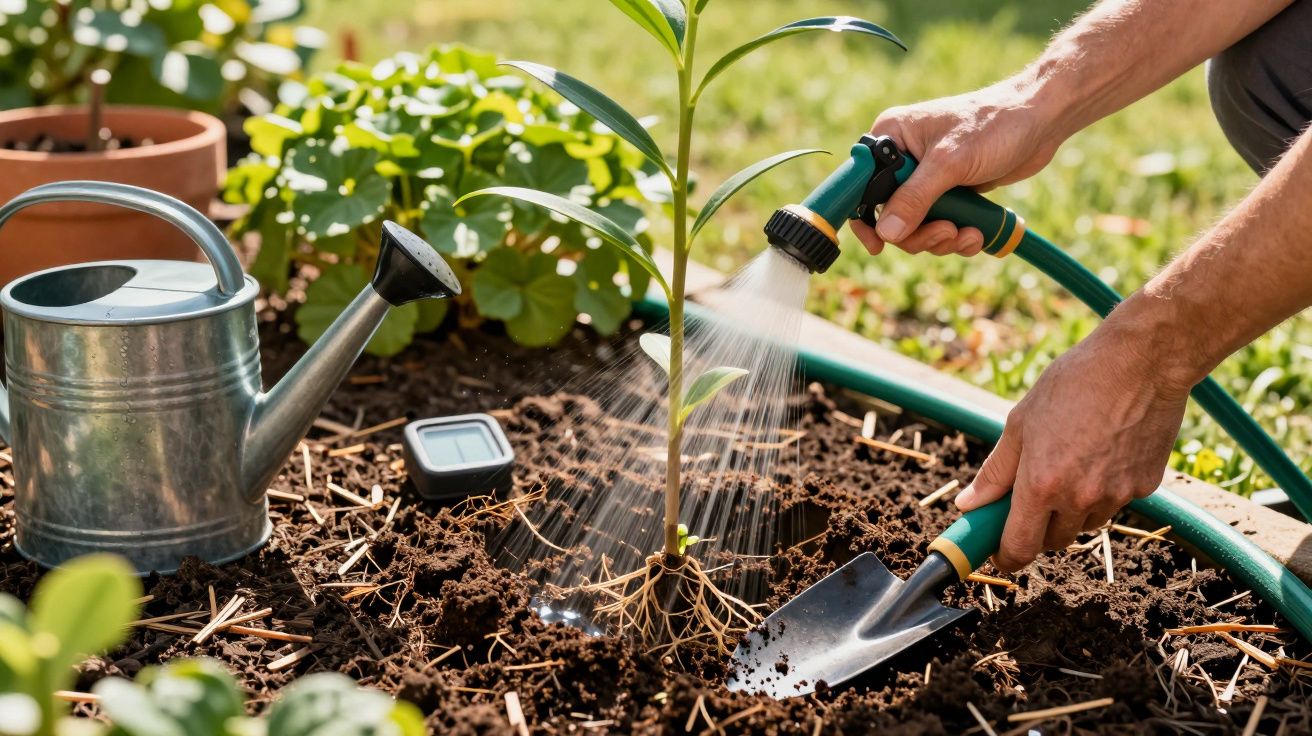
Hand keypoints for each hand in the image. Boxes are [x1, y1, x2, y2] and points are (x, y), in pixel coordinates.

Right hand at [853, 78, 1065, 256]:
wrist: (1040, 120)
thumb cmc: (994, 124)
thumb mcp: (950, 162)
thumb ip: (915, 198)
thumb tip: (887, 232)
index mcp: (892, 138)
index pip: (860, 183)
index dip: (863, 216)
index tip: (876, 244)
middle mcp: (904, 159)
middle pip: (890, 215)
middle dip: (918, 233)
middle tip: (946, 233)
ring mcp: (928, 179)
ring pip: (916, 227)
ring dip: (942, 239)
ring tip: (968, 233)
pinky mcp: (951, 193)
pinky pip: (941, 227)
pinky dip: (958, 237)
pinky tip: (977, 232)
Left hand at [953, 312, 1193, 572]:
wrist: (1142, 363)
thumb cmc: (1074, 383)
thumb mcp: (1021, 421)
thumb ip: (995, 471)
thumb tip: (968, 504)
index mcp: (1041, 483)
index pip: (1019, 546)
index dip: (1006, 555)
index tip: (999, 552)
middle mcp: (1079, 497)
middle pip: (1052, 540)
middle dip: (1038, 527)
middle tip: (1033, 494)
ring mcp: (1116, 496)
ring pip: (1085, 523)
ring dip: (1072, 509)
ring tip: (1073, 459)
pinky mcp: (1145, 488)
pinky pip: (1116, 503)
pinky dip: (1104, 490)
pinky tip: (1105, 452)